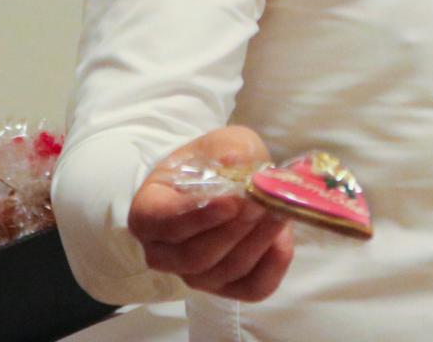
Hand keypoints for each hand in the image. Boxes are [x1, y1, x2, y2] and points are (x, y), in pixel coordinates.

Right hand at [128, 126, 294, 300]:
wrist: (228, 183)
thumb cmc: (214, 162)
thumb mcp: (221, 143)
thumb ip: (227, 151)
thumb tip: (235, 163)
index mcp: (149, 212)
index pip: (162, 222)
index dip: (196, 216)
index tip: (231, 201)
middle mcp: (164, 252)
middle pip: (196, 255)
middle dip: (234, 228)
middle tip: (261, 202)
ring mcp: (195, 275)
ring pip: (225, 270)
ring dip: (257, 240)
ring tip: (278, 209)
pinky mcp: (228, 287)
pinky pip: (253, 287)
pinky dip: (272, 264)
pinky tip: (283, 235)